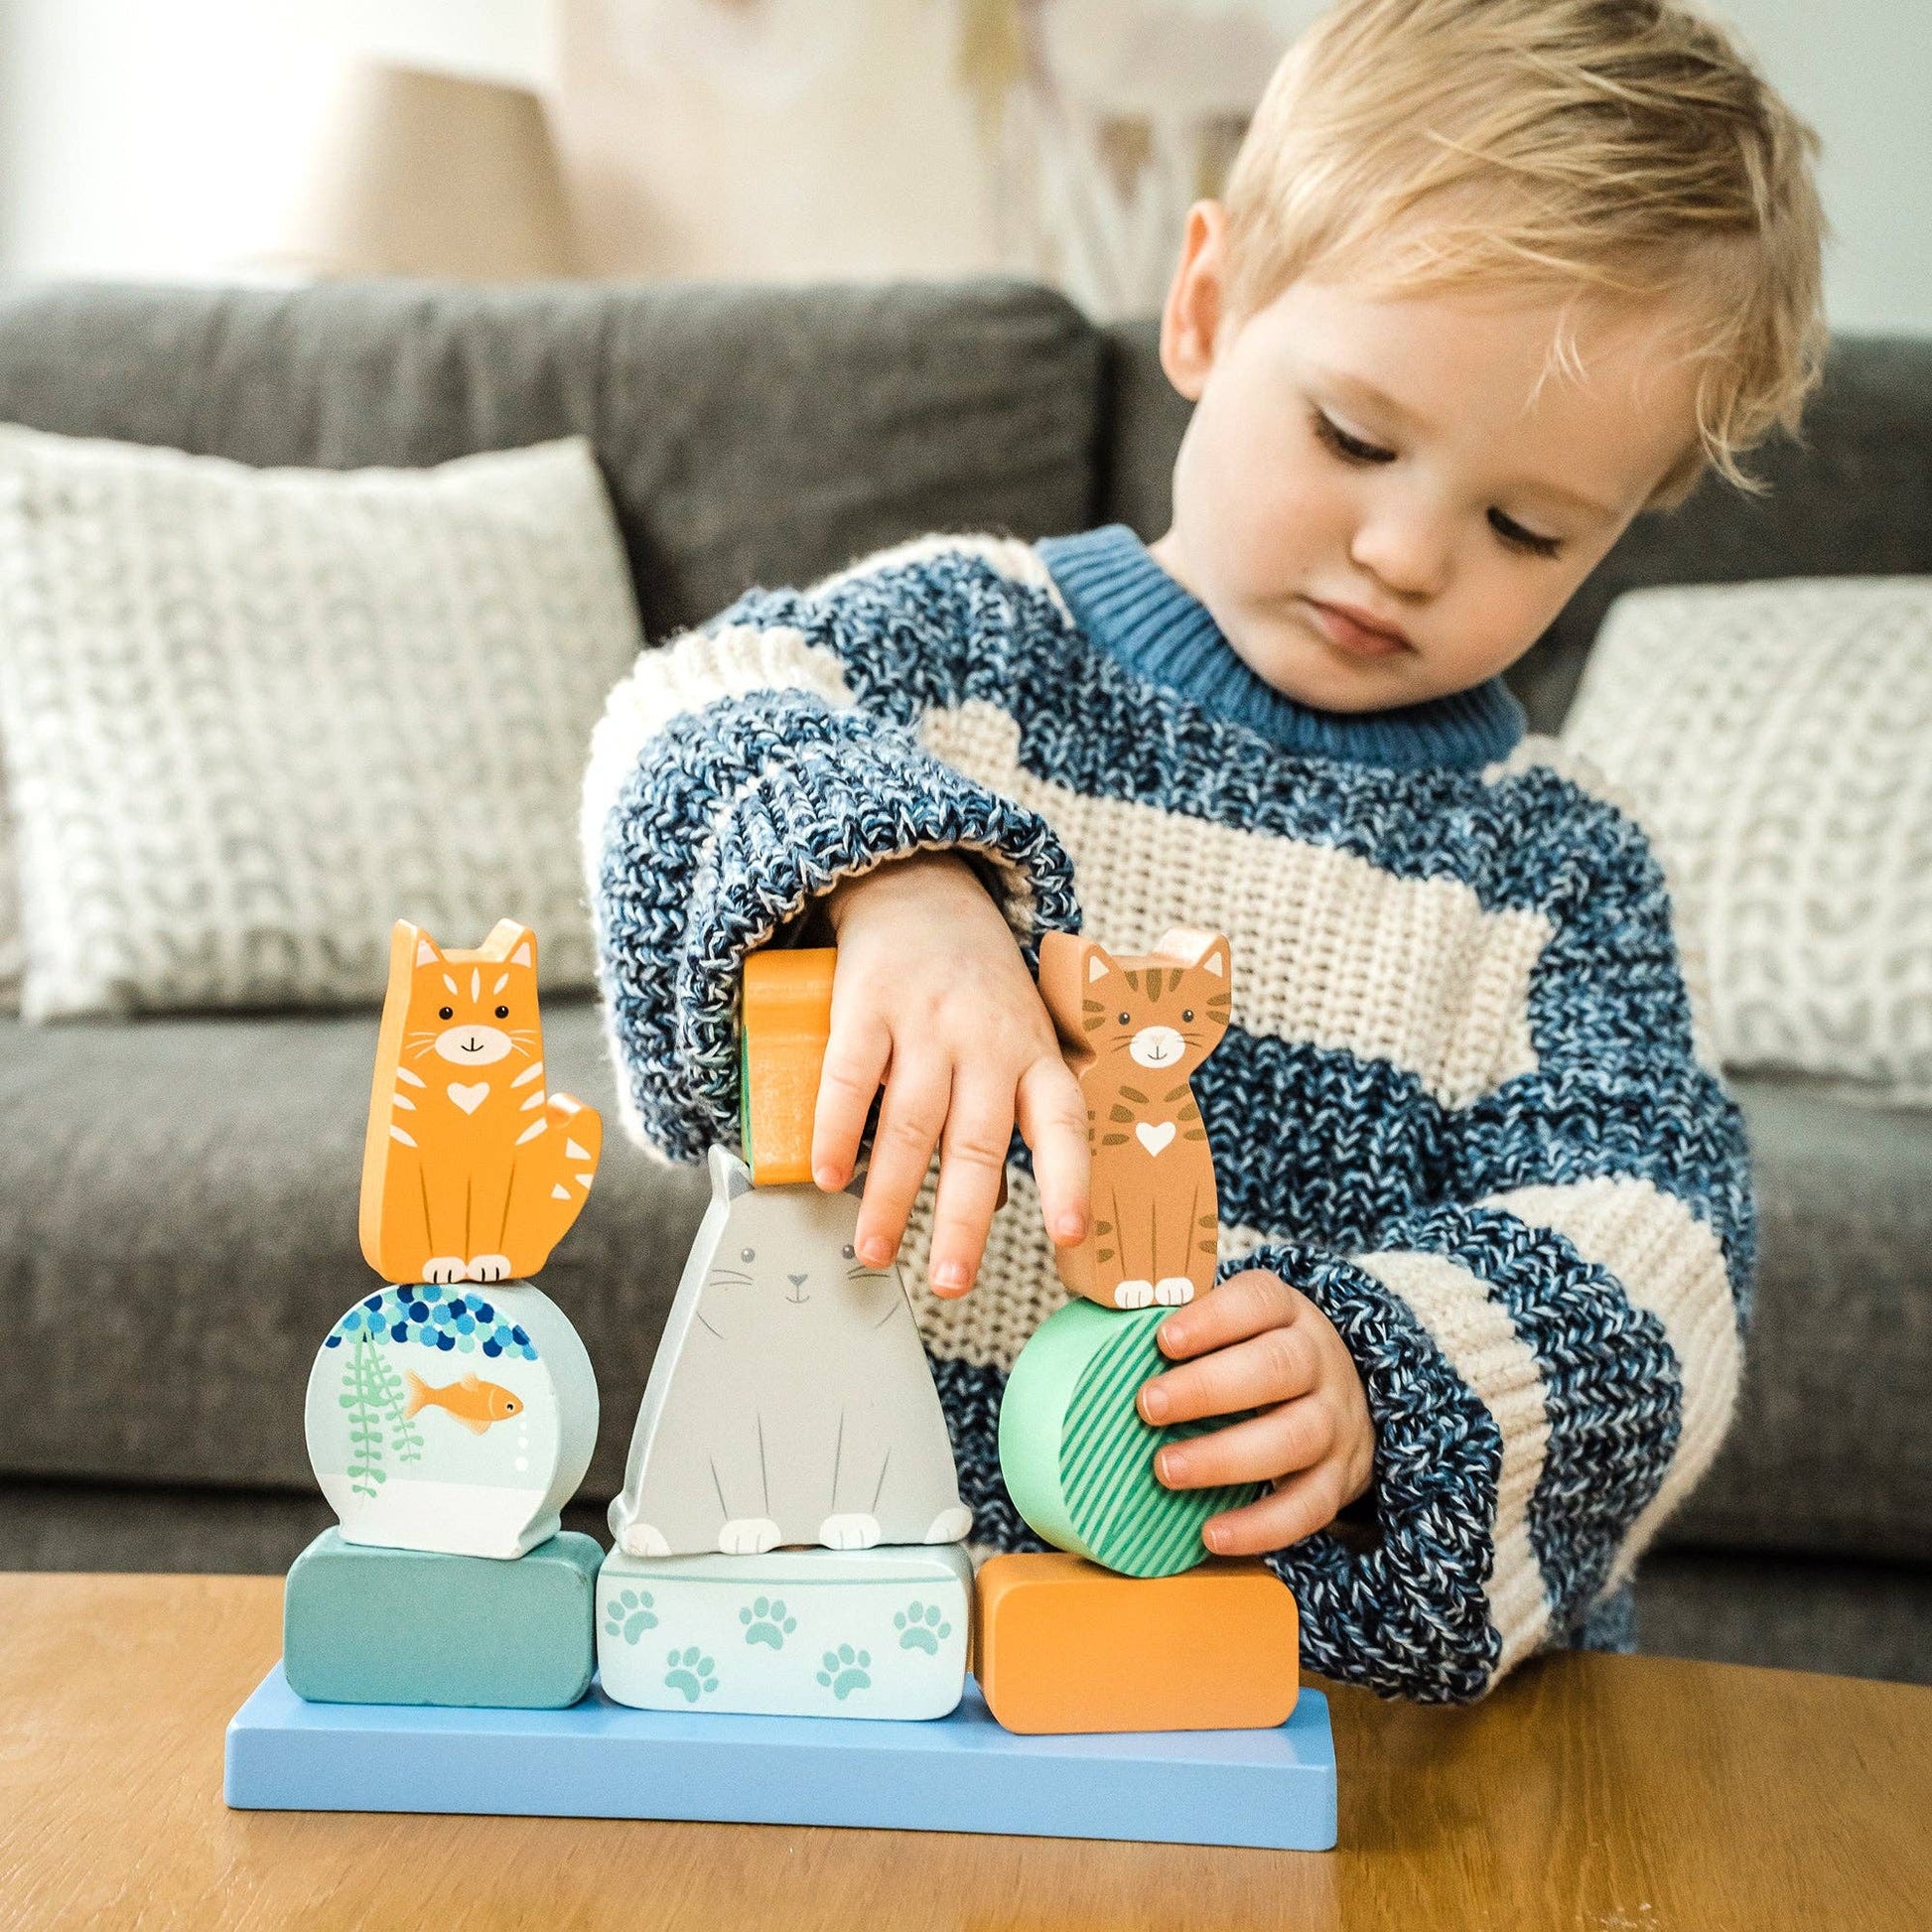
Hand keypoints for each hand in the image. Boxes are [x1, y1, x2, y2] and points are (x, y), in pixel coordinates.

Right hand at [812, 852, 1089, 1296]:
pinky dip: (837, 1130)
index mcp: (1035, 1053)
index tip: (1069, 1233)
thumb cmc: (976, 986)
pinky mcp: (869, 1002)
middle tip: (950, 1283)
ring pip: (911, 1122)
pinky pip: (851, 1076)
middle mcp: (988, 1040)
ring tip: (875, 1252)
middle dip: (962, 1220)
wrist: (921, 887)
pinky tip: (827, 1176)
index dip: (1070, 1177)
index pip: (1063, 1120)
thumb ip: (1012, 1114)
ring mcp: (928, 1020)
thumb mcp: (1017, 1040)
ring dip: (892, 1197)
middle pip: (977, 1142)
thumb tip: (1006, 1201)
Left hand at [1138, 1269, 1374, 1555]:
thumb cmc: (1258, 1355)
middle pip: (1278, 1366)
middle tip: (1147, 1406)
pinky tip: (1212, 1535)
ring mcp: (1335, 1421)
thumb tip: (1091, 1325)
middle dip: (1208, 1388)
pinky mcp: (1339, 1478)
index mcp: (1286, 1313)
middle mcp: (1319, 1361)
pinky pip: (1309, 1507)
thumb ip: (1180, 1323)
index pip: (1259, 1301)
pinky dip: (1261, 1526)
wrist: (1348, 1398)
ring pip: (1295, 1436)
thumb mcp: (1237, 1324)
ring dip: (1226, 1457)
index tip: (1162, 1340)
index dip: (1212, 1319)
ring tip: (1165, 1470)